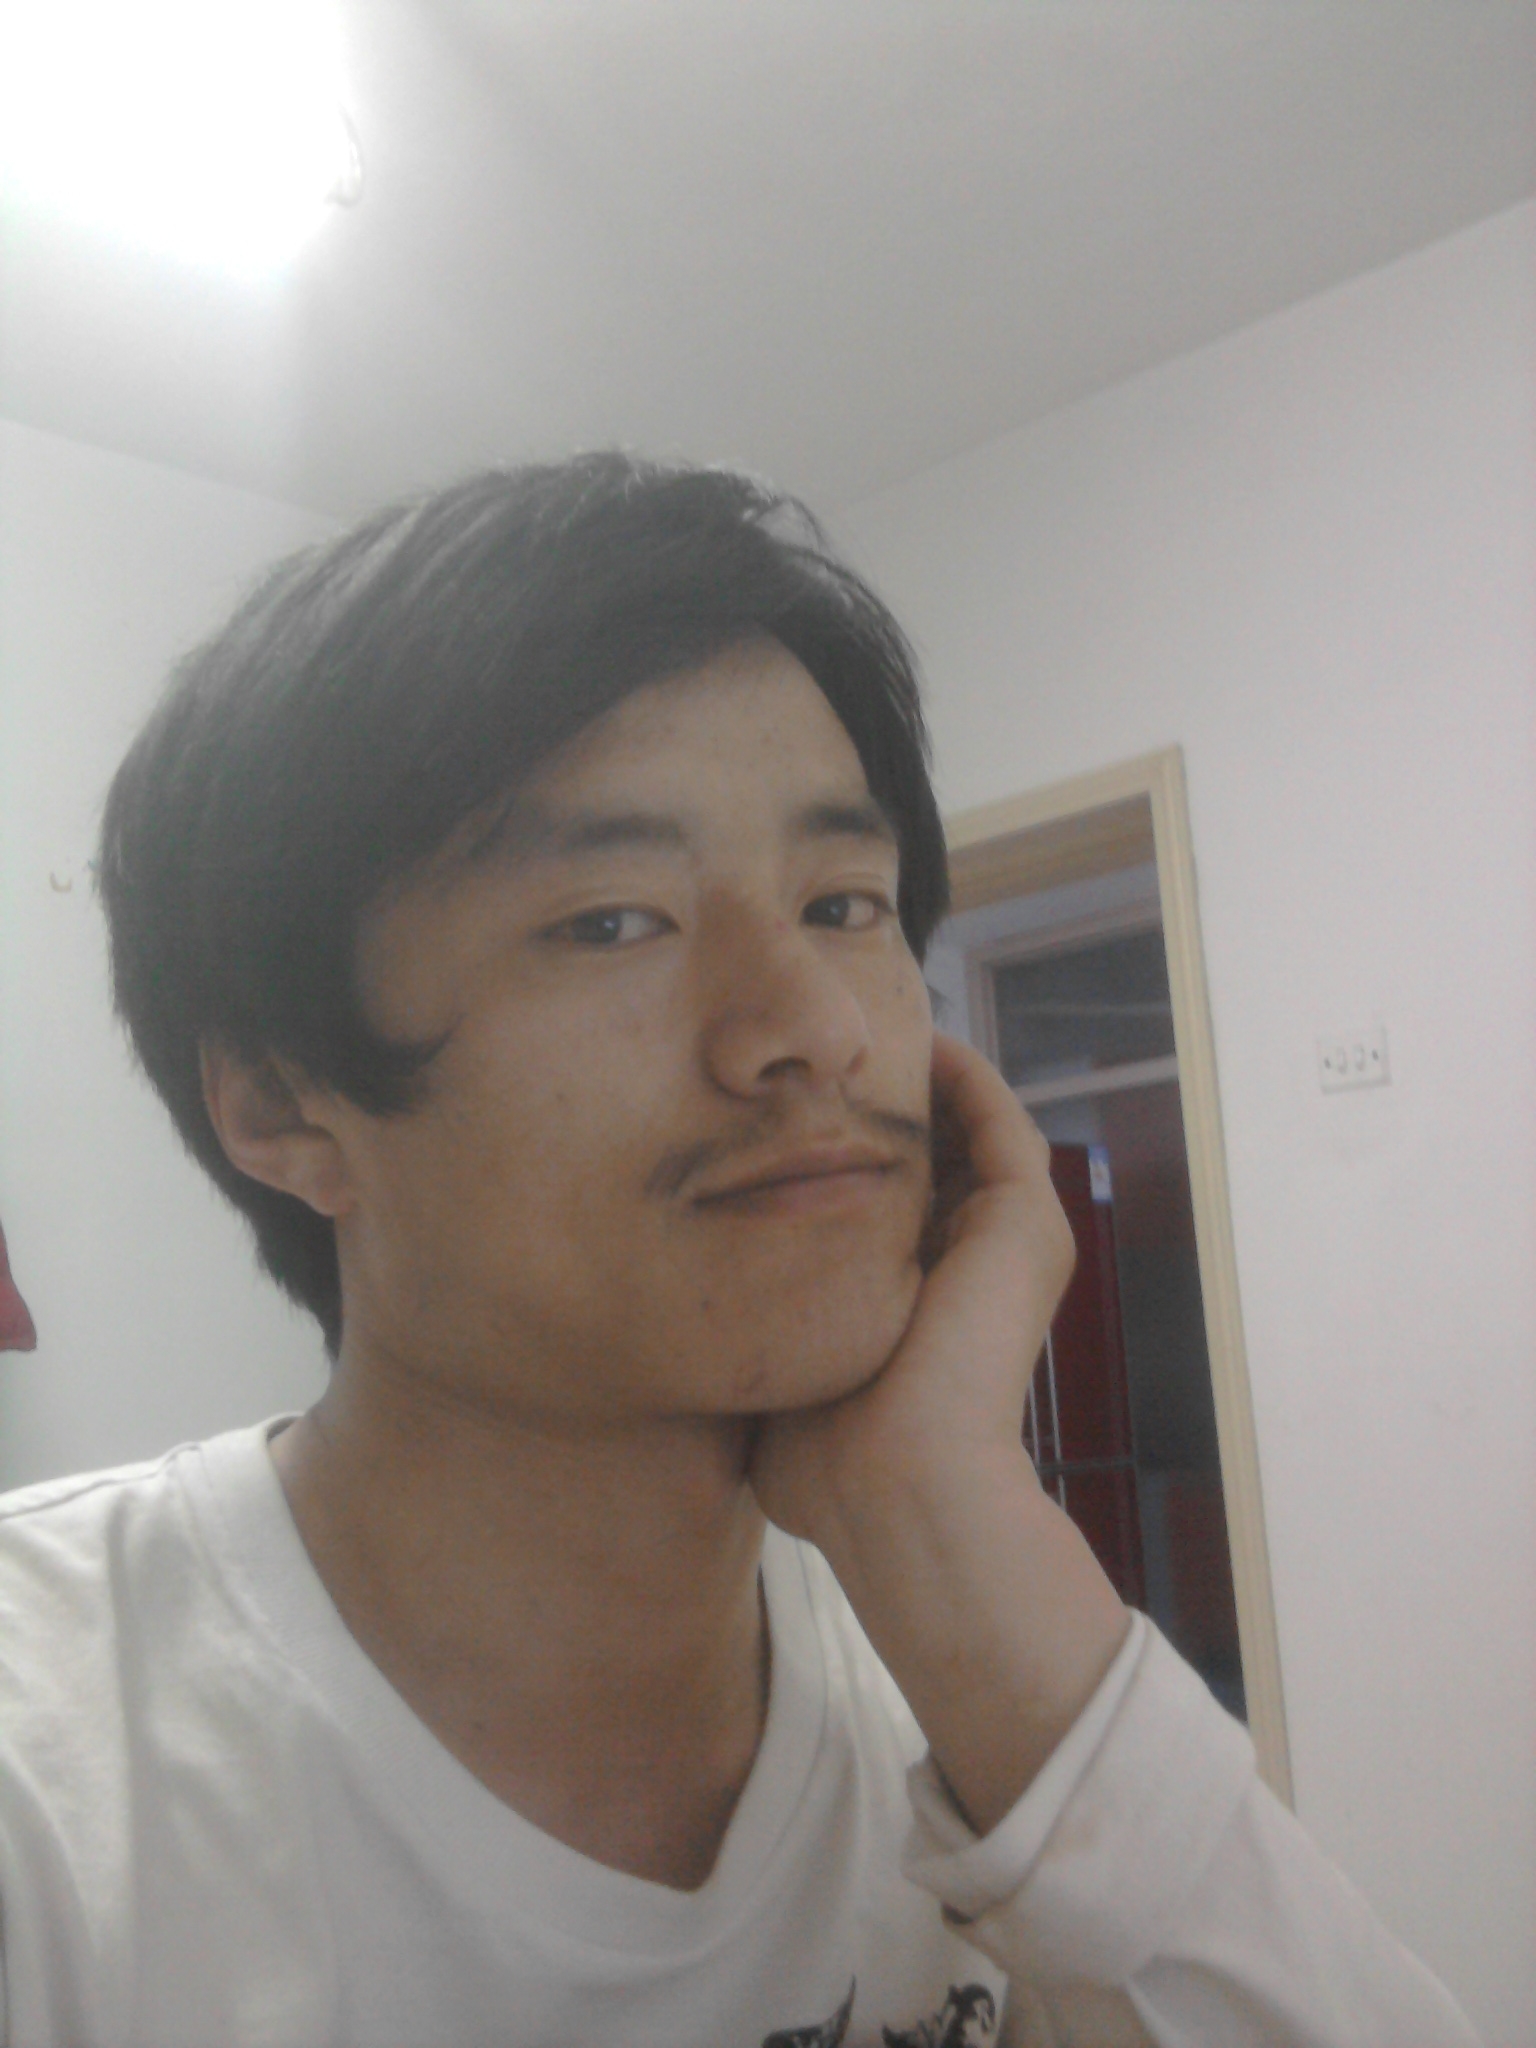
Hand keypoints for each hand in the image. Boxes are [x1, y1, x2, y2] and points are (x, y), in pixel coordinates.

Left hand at [750, 1031, 1129, 1834]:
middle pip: (931, 1159)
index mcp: (915, 1302)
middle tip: (826, 1047)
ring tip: (866, 1023)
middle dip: (883, 1106)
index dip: (844, 1157)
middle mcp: (967, 1266)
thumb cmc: (828, 1460)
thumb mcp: (779, 1384)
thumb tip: (686, 1344)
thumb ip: (760, 1347)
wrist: (899, 1486)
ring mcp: (1006, 1241)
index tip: (783, 1106)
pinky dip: (964, 1075)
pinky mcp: (1028, 1220)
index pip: (888, 1207)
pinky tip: (914, 1038)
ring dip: (925, 1079)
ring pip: (970, 1132)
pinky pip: (1001, 1121)